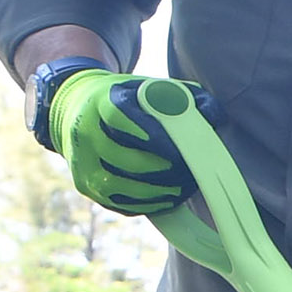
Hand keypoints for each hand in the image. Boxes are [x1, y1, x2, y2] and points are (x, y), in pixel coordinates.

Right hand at [37, 69, 192, 219]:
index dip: (155, 137)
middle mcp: (85, 133)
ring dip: (163, 190)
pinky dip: (151, 203)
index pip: (122, 120)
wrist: (77, 110)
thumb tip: (213, 117)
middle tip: (195, 174)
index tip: (184, 149)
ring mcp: (83, 163)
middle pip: (129, 160)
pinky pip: (124, 203)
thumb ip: (185, 99)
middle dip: (168, 170)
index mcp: (100, 102)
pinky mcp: (87, 186)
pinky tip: (170, 196)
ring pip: (127, 187)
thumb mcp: (152, 88)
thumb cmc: (129, 100)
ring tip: (187, 186)